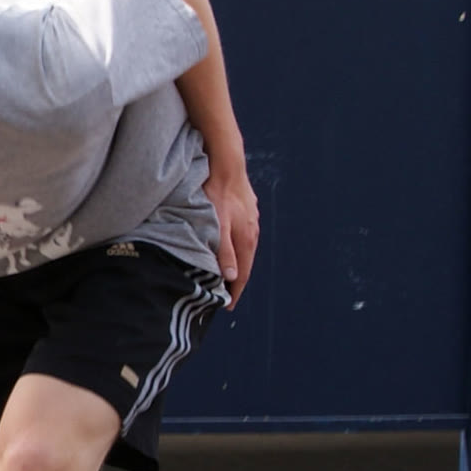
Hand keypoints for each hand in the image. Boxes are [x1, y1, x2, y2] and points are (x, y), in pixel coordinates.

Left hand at [208, 167, 259, 306]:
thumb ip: (224, 251)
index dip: (235, 292)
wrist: (228, 164)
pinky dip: (236, 249)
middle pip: (245, 264)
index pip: (242, 274)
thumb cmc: (218, 193)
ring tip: (225, 276)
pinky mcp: (247, 212)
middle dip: (236, 282)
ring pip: (244, 250)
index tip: (227, 306)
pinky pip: (242, 237)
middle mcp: (253, 233)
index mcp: (247, 240)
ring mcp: (252, 221)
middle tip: (224, 296)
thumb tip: (231, 276)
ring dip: (236, 264)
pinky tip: (228, 248)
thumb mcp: (218, 225)